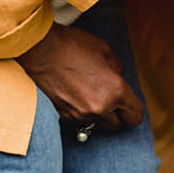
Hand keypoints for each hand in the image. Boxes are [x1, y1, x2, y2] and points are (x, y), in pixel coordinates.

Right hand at [16, 24, 142, 133]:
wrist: (39, 49)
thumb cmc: (72, 46)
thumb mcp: (104, 50)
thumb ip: (116, 68)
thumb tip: (117, 78)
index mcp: (115, 91)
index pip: (134, 116)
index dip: (133, 112)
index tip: (129, 107)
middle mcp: (99, 108)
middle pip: (117, 127)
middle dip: (116, 116)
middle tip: (111, 103)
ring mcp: (79, 115)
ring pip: (97, 126)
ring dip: (98, 116)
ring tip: (90, 97)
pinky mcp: (63, 116)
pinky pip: (79, 122)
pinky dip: (81, 114)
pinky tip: (75, 98)